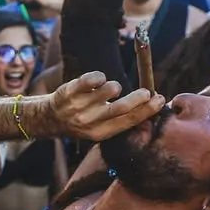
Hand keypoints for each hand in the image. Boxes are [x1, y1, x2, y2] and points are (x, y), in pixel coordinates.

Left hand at [41, 71, 165, 140]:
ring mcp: (78, 107)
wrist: (50, 118)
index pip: (128, 122)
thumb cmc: (83, 119)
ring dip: (114, 86)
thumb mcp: (100, 126)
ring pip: (109, 90)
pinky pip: (92, 79)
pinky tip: (98, 80)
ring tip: (108, 89)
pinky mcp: (69, 92)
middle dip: (138, 98)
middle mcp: (89, 122)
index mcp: (100, 133)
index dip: (147, 110)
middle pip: (121, 108)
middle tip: (147, 91)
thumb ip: (120, 118)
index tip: (160, 99)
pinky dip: (99, 77)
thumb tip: (151, 105)